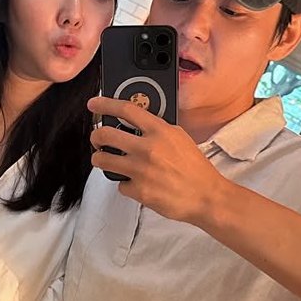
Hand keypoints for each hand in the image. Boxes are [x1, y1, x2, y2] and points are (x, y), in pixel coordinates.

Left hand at [88, 96, 227, 223]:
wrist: (206, 196)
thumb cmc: (195, 168)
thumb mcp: (179, 137)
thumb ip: (157, 128)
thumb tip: (137, 123)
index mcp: (159, 131)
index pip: (126, 109)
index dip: (105, 104)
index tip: (94, 104)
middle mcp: (147, 148)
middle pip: (105, 134)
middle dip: (96, 136)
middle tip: (97, 139)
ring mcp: (140, 170)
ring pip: (102, 160)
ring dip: (100, 159)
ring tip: (106, 160)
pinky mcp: (138, 191)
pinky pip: (119, 184)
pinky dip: (124, 184)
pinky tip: (135, 183)